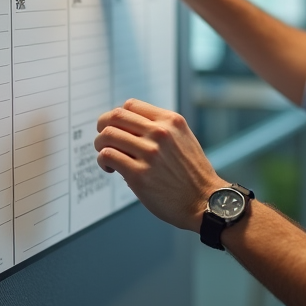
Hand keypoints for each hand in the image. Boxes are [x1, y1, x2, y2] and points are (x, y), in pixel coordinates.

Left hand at [94, 99, 226, 232]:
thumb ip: (161, 129)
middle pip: (115, 116)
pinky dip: (103, 161)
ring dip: (101, 145)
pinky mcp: (139, 174)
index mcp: (171, 121)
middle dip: (103, 127)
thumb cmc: (193, 174)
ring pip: (107, 135)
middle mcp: (160, 133)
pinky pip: (108, 156)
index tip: (116, 128)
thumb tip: (130, 128)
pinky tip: (111, 168)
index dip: (118, 116)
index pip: (131, 105)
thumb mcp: (184, 139)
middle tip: (104, 140)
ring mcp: (149, 153)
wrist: (204, 201)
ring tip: (107, 156)